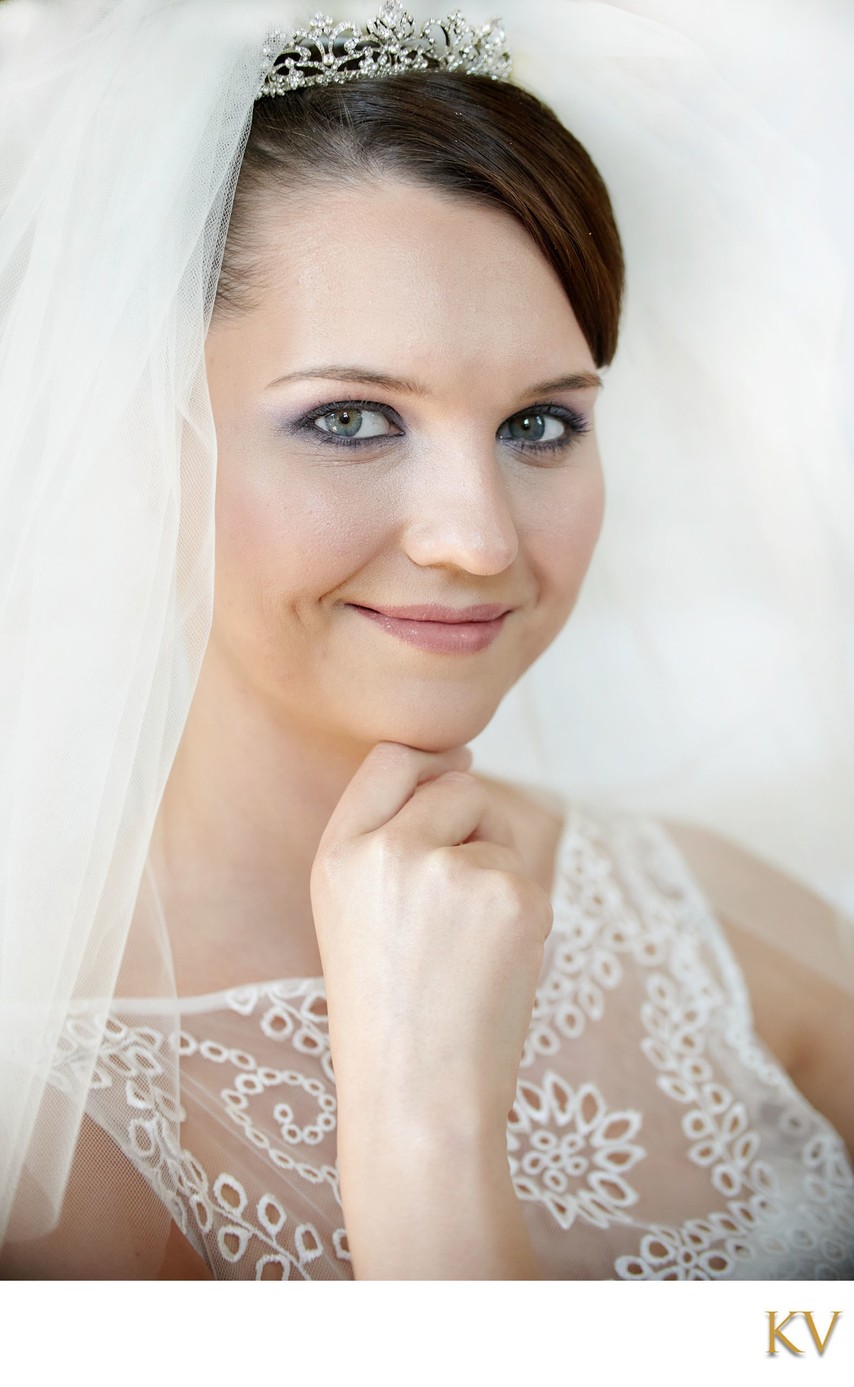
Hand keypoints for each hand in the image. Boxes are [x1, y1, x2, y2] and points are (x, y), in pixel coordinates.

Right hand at [309, 741, 551, 1276]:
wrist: (418, 1096)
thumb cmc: (388, 1010)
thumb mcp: (351, 911)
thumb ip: (386, 836)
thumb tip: (462, 767)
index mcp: (338, 853)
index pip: (391, 759)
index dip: (431, 762)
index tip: (453, 771)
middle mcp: (389, 849)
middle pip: (459, 786)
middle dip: (472, 826)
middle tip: (454, 906)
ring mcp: (452, 870)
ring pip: (500, 833)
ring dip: (497, 873)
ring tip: (464, 950)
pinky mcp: (513, 897)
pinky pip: (530, 877)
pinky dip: (522, 915)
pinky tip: (493, 966)